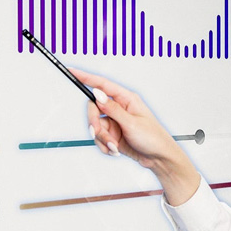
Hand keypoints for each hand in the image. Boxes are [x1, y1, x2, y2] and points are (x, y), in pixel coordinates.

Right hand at [70, 68, 200, 205]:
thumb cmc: (153, 139)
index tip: (72, 71)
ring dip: (103, 139)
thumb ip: (113, 109)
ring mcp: (115, 122)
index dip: (86, 77)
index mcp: (127, 99)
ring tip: (115, 146)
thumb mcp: (132, 124)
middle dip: (95, 124)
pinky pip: (99, 138)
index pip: (102, 84)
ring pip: (95, 126)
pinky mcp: (112, 134)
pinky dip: (104, 145)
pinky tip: (115, 150)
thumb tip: (98, 94)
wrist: (158, 158)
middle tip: (99, 134)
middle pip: (94, 108)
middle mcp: (119, 108)